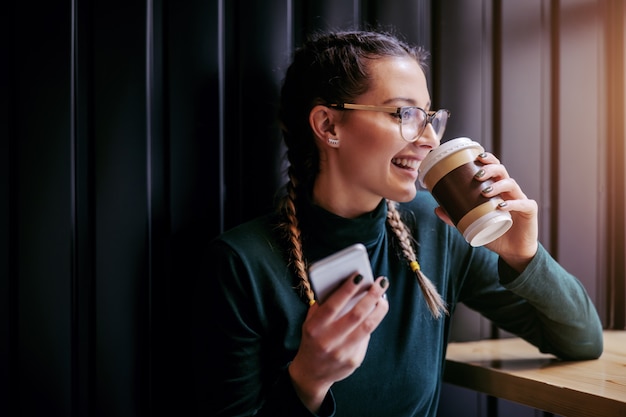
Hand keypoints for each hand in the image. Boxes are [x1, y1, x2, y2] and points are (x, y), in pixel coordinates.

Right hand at [288, 274, 388, 411]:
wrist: (311, 373)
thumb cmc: (313, 339)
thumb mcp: (310, 322)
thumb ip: (323, 306)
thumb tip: (347, 284)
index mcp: (314, 327)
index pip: (333, 305)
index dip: (347, 289)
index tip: (360, 276)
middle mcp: (328, 341)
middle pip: (356, 314)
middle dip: (372, 295)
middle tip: (381, 283)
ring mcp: (342, 352)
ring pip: (368, 326)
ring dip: (379, 309)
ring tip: (383, 298)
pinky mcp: (354, 361)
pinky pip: (366, 338)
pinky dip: (372, 324)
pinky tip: (374, 315)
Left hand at [435, 152, 538, 271]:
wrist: (512, 251)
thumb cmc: (494, 233)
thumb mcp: (472, 224)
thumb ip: (456, 217)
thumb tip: (437, 209)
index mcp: (497, 189)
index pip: (494, 168)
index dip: (487, 159)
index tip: (476, 157)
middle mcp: (509, 191)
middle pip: (502, 171)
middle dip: (490, 168)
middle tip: (477, 175)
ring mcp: (521, 199)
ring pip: (511, 184)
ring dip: (497, 185)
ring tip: (484, 191)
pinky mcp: (530, 211)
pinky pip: (522, 204)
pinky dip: (512, 203)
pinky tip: (501, 206)